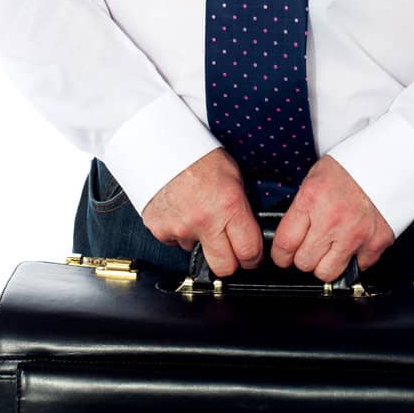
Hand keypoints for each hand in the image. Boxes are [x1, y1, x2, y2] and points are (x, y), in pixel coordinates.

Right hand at [141, 148, 262, 276]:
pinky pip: (175, 241)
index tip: (251, 258)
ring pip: (196, 252)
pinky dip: (179, 231)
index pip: (248, 251)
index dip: (253, 258)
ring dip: (200, 240)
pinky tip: (180, 211)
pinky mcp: (160, 229)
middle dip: (229, 262)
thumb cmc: (199, 156)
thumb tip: (252, 229)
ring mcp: (180, 228)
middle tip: (230, 250)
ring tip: (198, 214)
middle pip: (224, 267)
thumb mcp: (233, 177)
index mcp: (229, 206)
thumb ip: (242, 207)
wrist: (161, 145)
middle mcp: (205, 221)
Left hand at [269, 156, 394, 280]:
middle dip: (304, 257)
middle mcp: (332, 220)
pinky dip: (354, 260)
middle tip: (311, 247)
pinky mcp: (376, 243)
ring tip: (331, 248)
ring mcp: (355, 234)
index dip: (280, 255)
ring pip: (328, 273)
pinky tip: (354, 243)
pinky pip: (357, 268)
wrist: (387, 162)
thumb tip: (288, 238)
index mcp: (312, 200)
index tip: (283, 256)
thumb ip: (300, 210)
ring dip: (327, 264)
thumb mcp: (314, 181)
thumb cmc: (349, 168)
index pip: (285, 244)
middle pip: (304, 263)